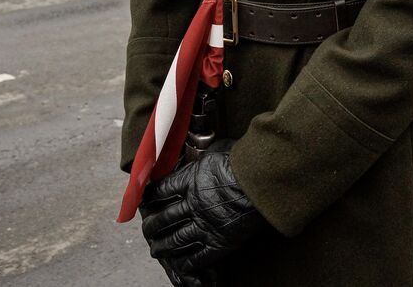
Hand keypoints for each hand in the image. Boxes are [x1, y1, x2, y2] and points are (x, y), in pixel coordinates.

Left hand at [139, 142, 270, 278]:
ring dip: (162, 246)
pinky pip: (197, 257)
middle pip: (163, 218)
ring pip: (175, 240)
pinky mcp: (220, 241)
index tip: (145, 200)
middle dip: (151, 225)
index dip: (150, 196)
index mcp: (191, 181)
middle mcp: (193, 205)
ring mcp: (206, 225)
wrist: (267, 180)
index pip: (161, 190)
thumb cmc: (246, 161)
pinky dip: (185, 262)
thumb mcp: (219, 149)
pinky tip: (179, 264)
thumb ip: (206, 155)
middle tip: (146, 229)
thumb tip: (202, 149)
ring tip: (156, 250)